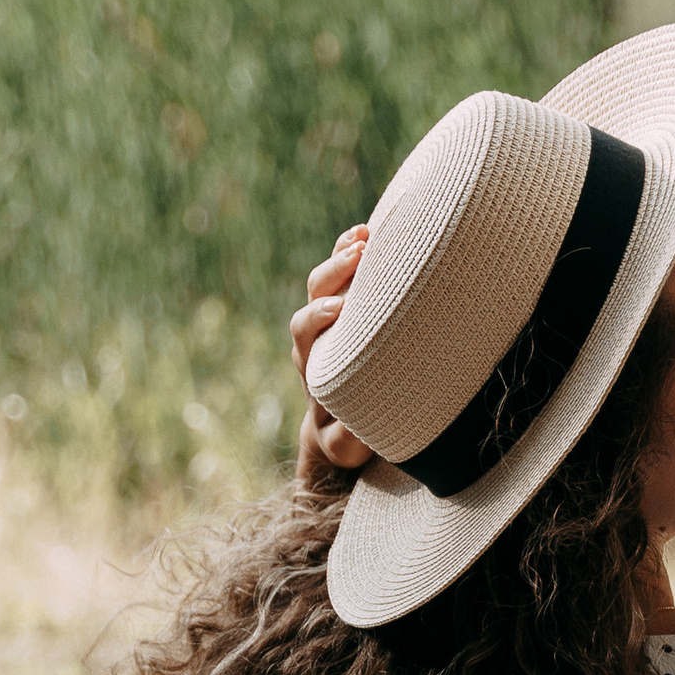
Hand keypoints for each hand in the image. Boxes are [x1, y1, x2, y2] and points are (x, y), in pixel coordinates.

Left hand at [292, 222, 374, 475]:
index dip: (318, 315)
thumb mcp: (345, 446)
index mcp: (312, 362)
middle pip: (314, 293)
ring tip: (366, 235)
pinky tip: (370, 229)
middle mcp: (317, 334)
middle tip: (360, 256)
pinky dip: (353, 250)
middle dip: (334, 273)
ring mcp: (332, 316)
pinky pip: (346, 272)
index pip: (304, 329)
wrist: (339, 421)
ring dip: (344, 254)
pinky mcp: (350, 305)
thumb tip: (352, 436)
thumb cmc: (346, 434)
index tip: (340, 308)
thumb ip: (346, 443)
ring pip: (328, 277)